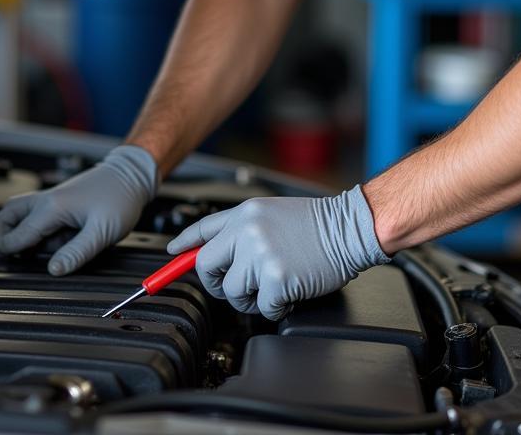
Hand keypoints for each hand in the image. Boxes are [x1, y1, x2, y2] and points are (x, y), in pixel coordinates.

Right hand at [0, 145, 157, 274]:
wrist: (132, 175)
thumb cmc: (120, 198)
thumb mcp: (102, 232)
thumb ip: (76, 253)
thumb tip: (53, 270)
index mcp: (51, 208)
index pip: (16, 234)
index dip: (10, 251)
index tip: (13, 264)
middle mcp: (46, 200)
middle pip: (6, 215)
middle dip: (3, 237)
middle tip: (14, 255)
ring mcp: (52, 199)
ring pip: (19, 214)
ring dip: (22, 233)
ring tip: (45, 248)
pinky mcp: (61, 201)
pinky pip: (37, 215)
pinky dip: (38, 229)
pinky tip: (58, 239)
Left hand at [167, 185, 389, 319]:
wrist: (349, 226)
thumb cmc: (317, 223)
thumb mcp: (272, 213)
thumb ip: (243, 229)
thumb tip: (219, 252)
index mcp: (245, 213)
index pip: (203, 229)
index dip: (183, 245)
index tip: (171, 256)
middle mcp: (247, 230)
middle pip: (206, 266)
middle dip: (219, 283)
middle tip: (238, 286)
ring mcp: (260, 253)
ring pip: (234, 292)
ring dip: (251, 298)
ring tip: (273, 284)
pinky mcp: (276, 277)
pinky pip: (262, 306)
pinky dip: (276, 306)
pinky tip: (290, 290)